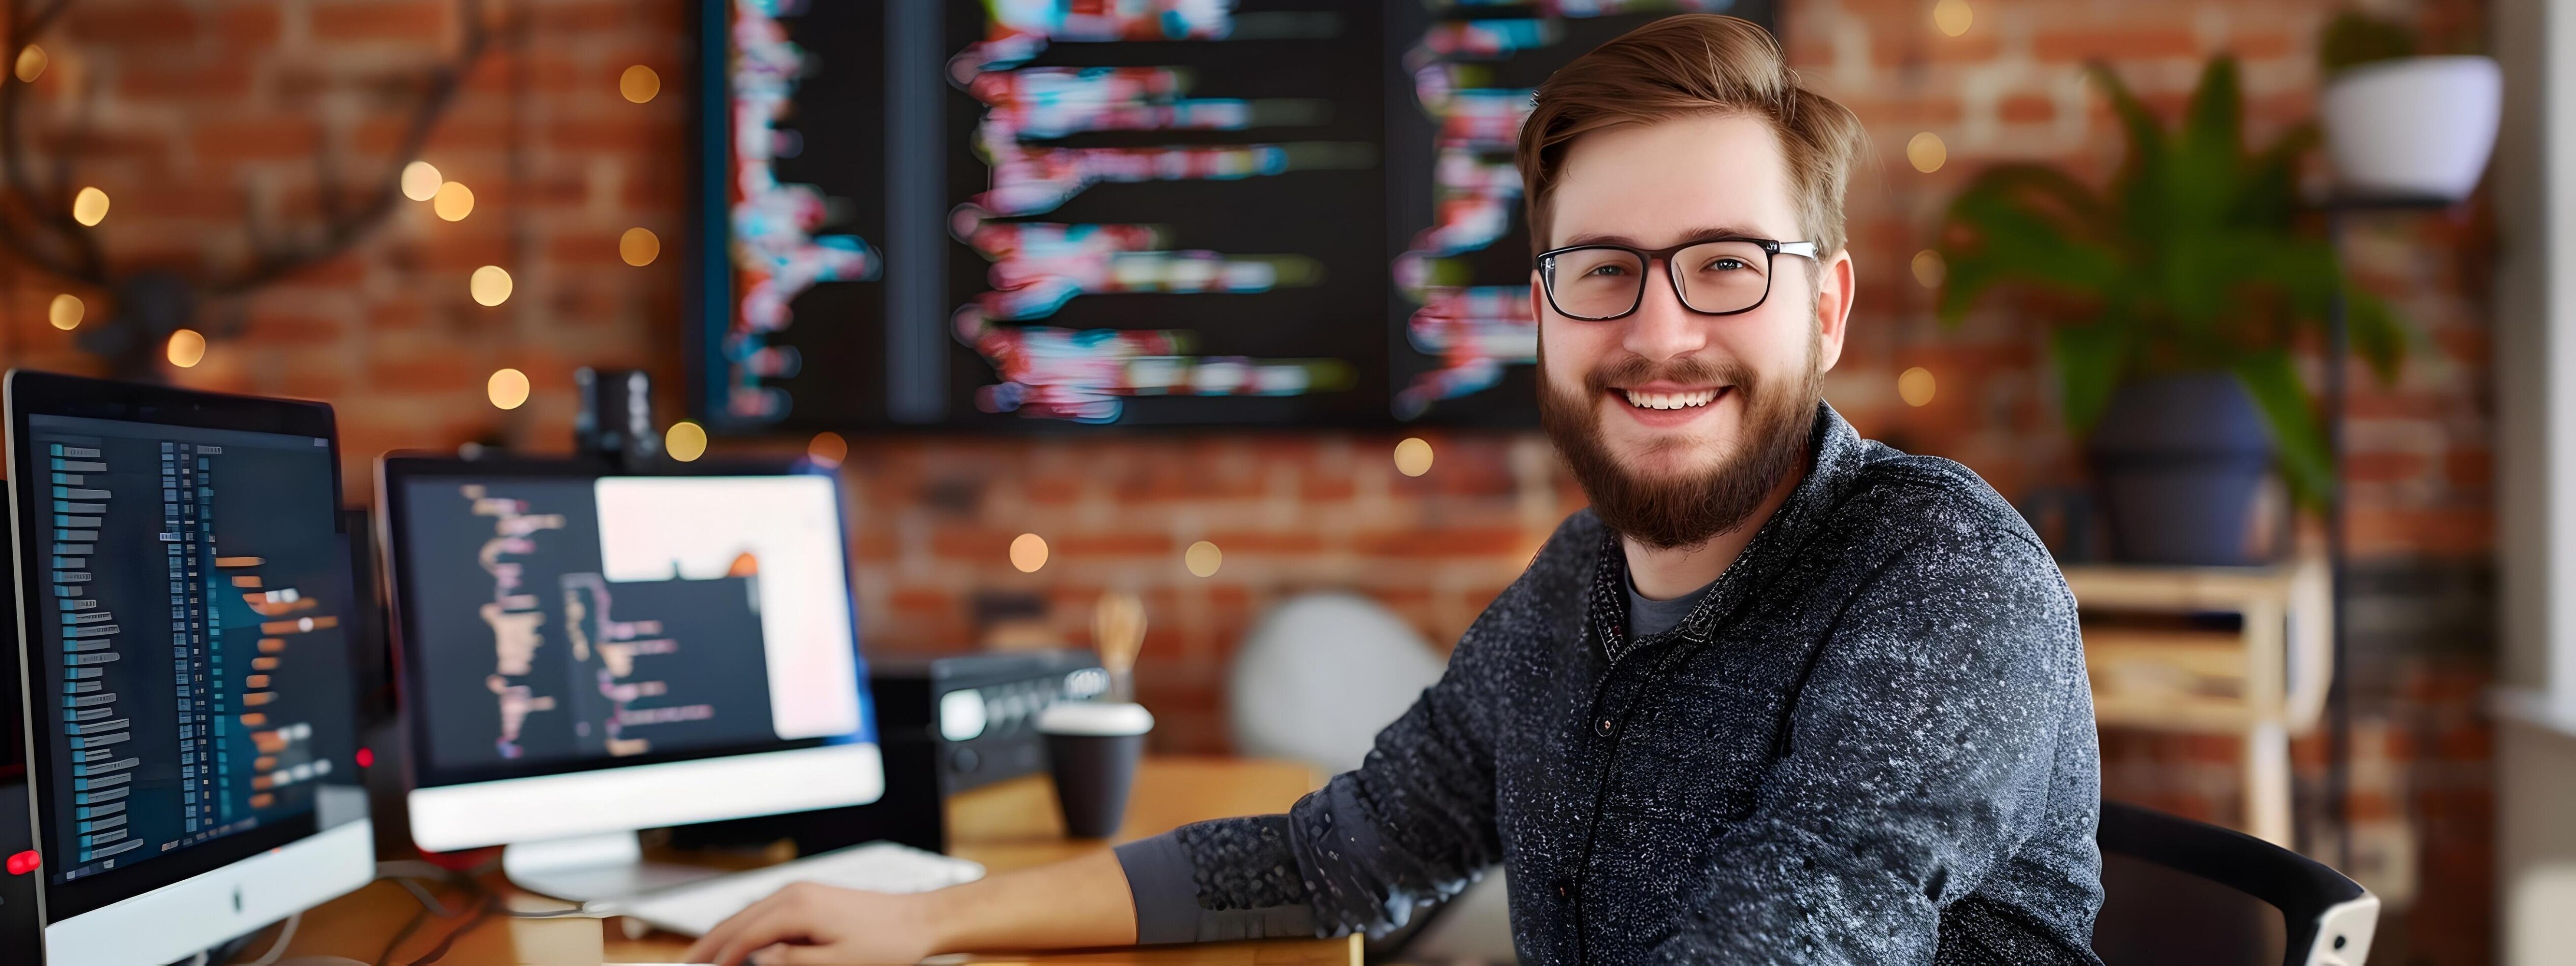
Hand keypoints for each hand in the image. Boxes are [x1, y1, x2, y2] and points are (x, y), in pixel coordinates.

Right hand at [684, 881, 945, 964]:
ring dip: (725, 935)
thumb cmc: (886, 943)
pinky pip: (766, 913)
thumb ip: (792, 961)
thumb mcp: (838, 963)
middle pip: (738, 920)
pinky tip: (740, 945)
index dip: (719, 958)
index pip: (744, 935)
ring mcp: (801, 892)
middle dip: (709, 943)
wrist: (919, 920)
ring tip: (704, 958)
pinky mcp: (809, 897)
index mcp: (798, 907)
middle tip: (685, 965)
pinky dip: (746, 928)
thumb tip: (755, 958)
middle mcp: (795, 892)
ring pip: (748, 915)